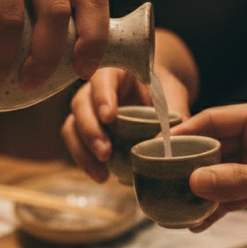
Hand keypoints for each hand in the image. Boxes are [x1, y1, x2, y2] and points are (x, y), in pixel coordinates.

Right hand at [61, 28, 194, 182]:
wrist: (156, 98)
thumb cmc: (164, 90)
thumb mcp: (174, 97)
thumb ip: (174, 114)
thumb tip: (164, 145)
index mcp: (115, 71)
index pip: (102, 79)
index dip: (103, 97)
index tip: (110, 117)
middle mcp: (93, 89)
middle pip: (81, 105)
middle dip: (91, 131)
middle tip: (106, 153)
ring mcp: (85, 110)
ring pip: (71, 127)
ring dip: (83, 152)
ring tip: (102, 174)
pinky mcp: (84, 130)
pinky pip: (76, 144)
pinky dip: (86, 162)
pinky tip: (102, 176)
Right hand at [171, 98, 246, 235]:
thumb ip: (234, 180)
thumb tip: (192, 180)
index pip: (214, 119)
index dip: (185, 135)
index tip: (158, 150)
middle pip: (211, 145)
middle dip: (188, 166)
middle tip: (159, 182)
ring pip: (217, 171)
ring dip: (199, 189)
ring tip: (174, 205)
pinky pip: (229, 192)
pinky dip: (214, 205)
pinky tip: (197, 221)